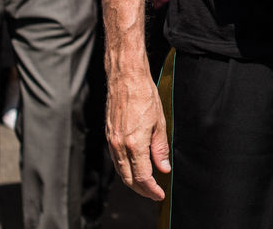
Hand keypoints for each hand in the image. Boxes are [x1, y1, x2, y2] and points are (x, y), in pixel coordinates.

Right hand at [106, 70, 170, 199]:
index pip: (142, 177)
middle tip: (154, 193)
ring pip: (121, 171)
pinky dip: (125, 169)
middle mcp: (119, 145)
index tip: (160, 193)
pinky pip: (116, 160)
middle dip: (142, 190)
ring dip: (133, 181)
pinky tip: (134, 168)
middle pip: (129, 179)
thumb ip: (160, 149)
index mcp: (134, 143)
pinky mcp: (108, 135)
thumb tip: (164, 168)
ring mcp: (112, 141)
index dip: (151, 189)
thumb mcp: (160, 123)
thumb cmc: (144, 95)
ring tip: (146, 184)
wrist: (126, 78)